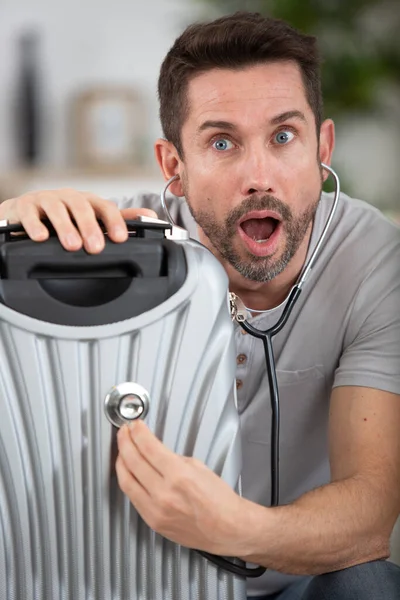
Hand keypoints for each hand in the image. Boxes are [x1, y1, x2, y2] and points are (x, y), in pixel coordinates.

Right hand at [0, 189, 156, 253]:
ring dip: (65, 227)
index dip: (113, 221)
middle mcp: (68, 198)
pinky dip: (34, 225)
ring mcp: (45, 200)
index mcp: (86, 201)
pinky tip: (40, 237)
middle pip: (81, 207)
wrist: (25, 211)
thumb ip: (118, 218)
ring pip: (57, 209)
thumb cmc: (64, 216)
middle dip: (90, 227)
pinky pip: (29, 214)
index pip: (104, 206)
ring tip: (72, 245)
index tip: (119, 238)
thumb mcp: (91, 217)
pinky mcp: (24, 207)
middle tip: (95, 247)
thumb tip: (150, 216)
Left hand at [116, 420, 247, 555]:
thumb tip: (155, 452)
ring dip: (121, 460)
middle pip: (133, 461)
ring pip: (126, 480)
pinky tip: (128, 472)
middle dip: (125, 441)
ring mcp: (156, 510)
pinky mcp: (152, 522)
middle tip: (125, 432)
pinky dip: (127, 481)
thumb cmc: (219, 500)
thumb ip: (173, 458)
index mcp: (179, 476)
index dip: (138, 432)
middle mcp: (165, 494)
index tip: (135, 426)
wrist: (227, 528)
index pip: (148, 447)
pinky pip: (132, 497)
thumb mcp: (198, 467)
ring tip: (122, 449)